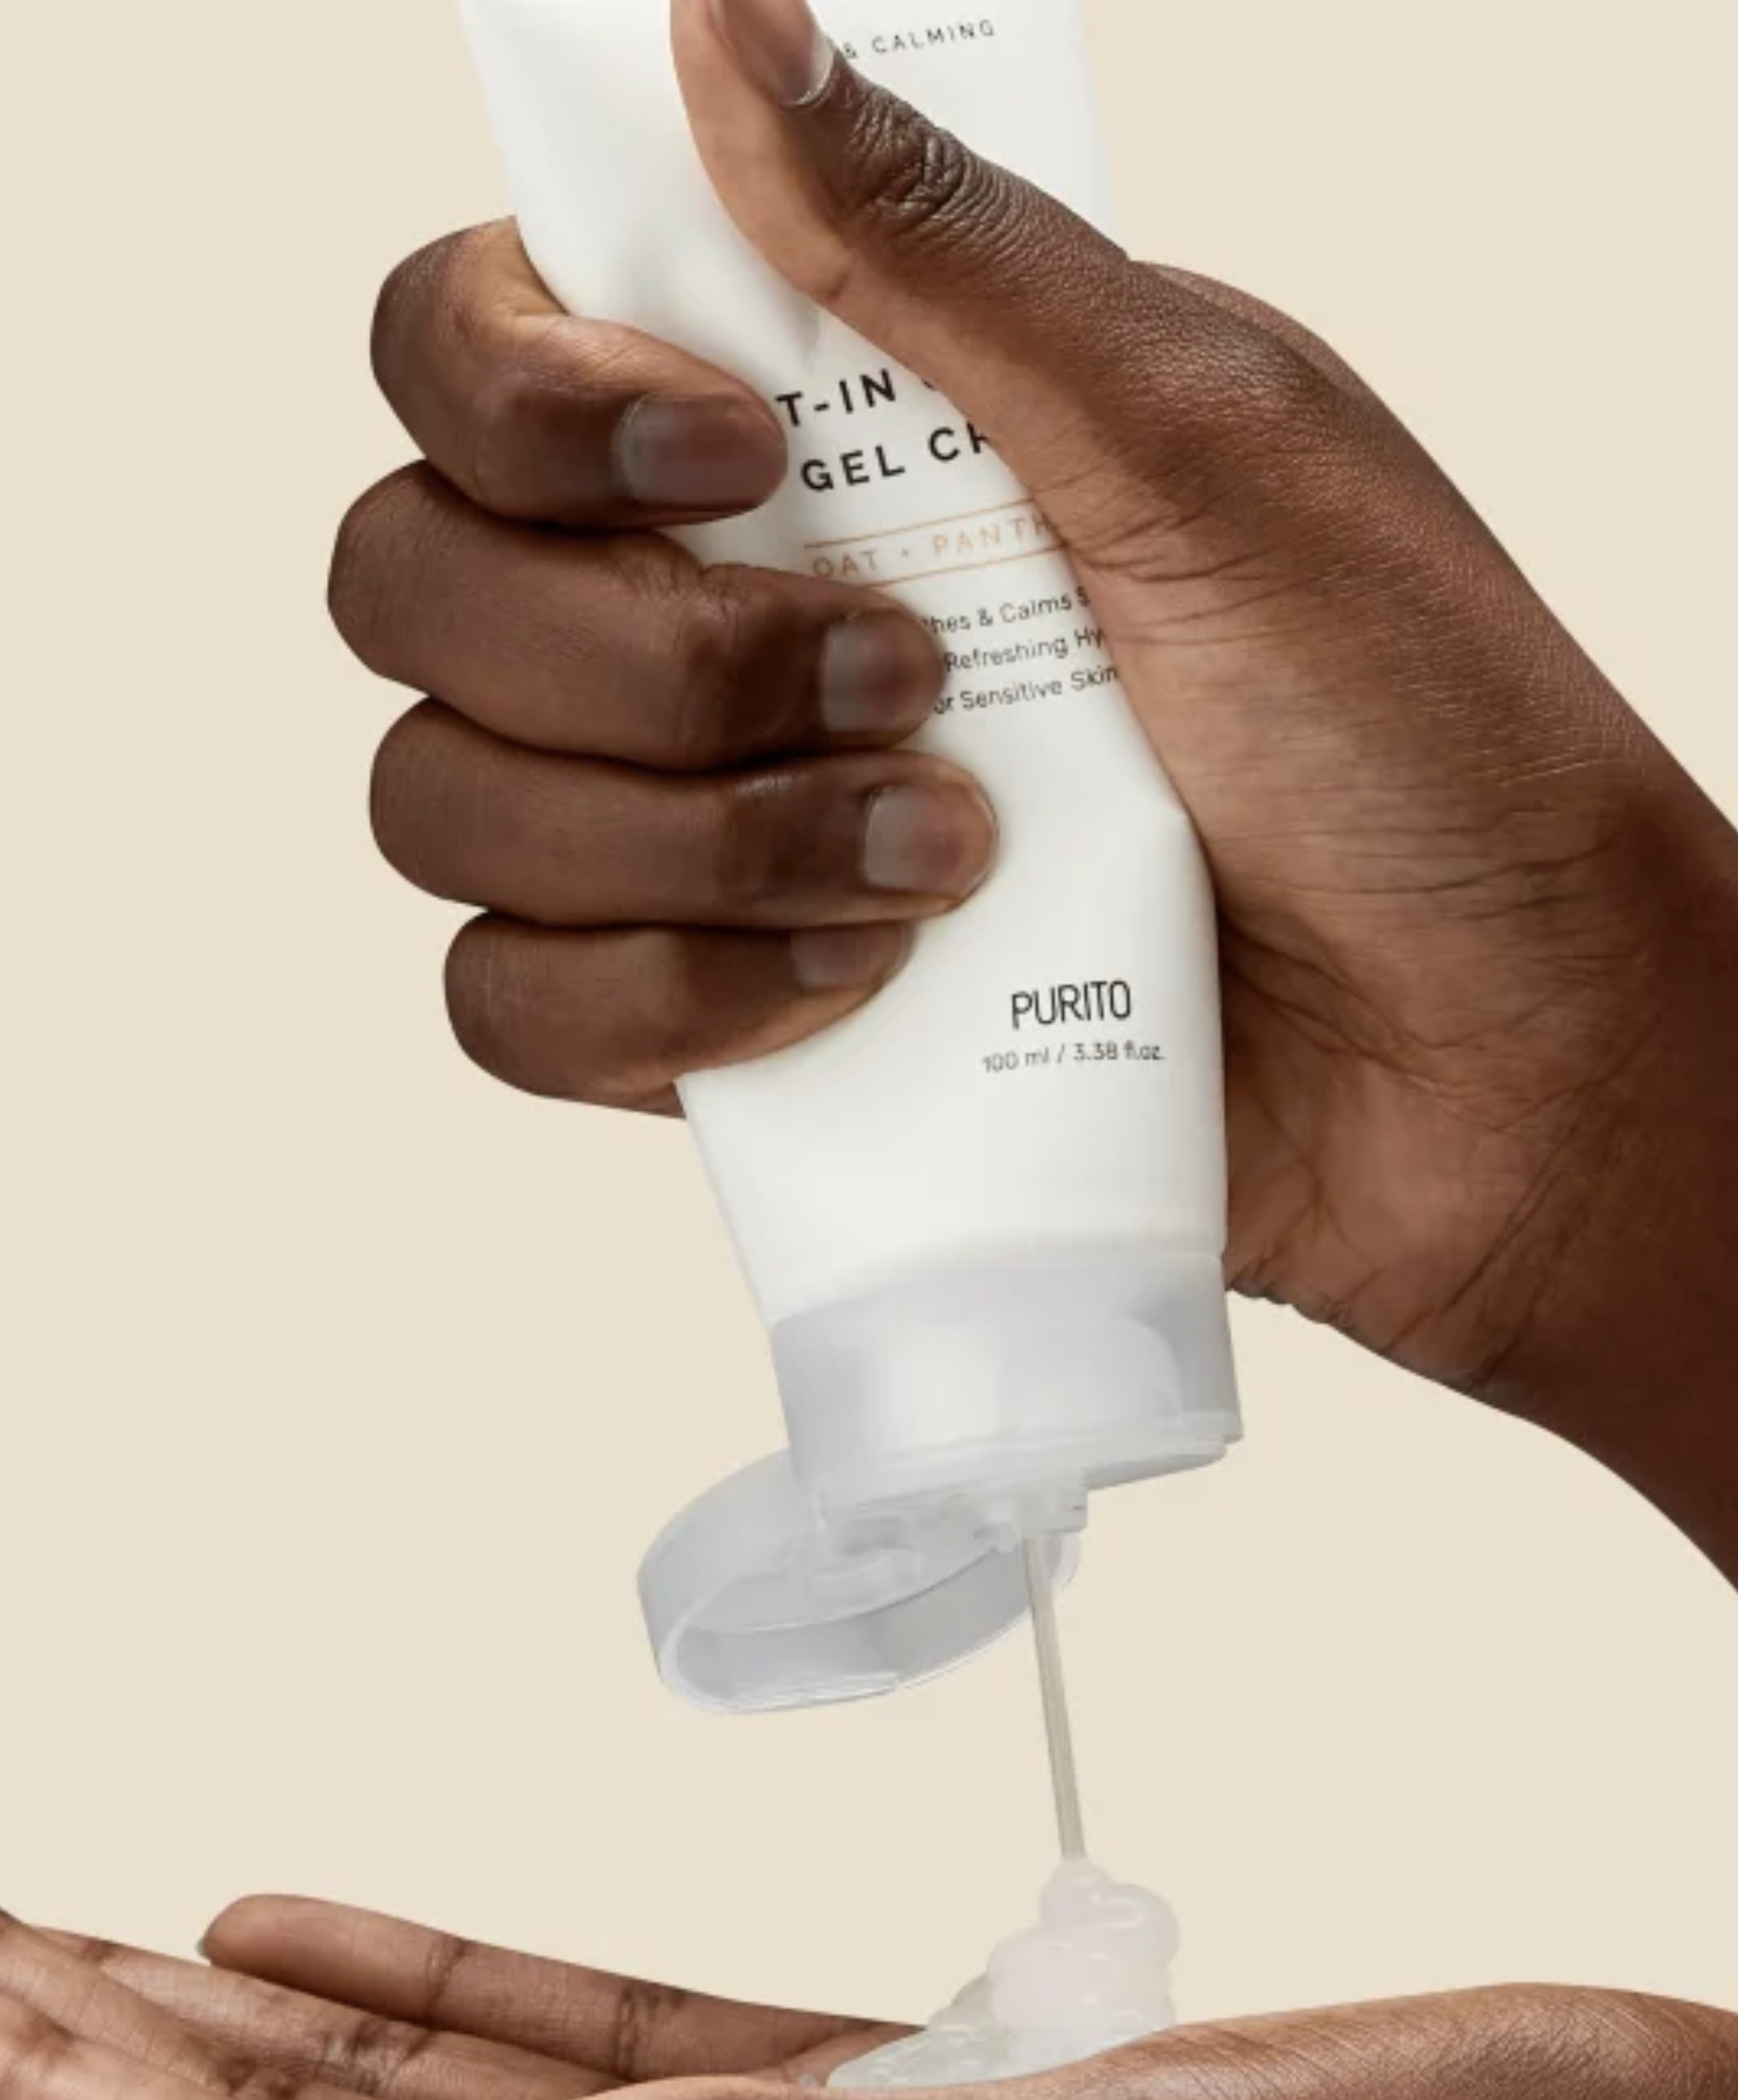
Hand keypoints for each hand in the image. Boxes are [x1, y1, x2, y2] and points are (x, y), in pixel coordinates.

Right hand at [331, 0, 1737, 1568]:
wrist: (1489, 1056)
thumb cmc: (1411, 733)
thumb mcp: (1210, 442)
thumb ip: (951, 256)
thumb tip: (732, 22)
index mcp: (820, 430)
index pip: (472, 351)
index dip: (523, 394)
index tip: (729, 449)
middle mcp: (715, 614)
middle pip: (413, 580)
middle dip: (643, 654)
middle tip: (906, 679)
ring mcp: (703, 832)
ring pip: (444, 808)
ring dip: (682, 840)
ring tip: (936, 856)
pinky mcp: (725, 1028)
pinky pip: (520, 1011)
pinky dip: (664, 1005)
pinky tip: (857, 984)